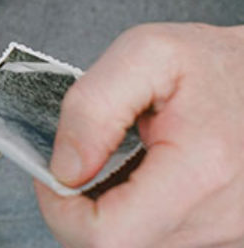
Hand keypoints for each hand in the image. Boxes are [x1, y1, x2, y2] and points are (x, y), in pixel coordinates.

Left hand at [37, 23, 243, 246]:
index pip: (106, 238)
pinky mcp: (228, 239)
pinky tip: (145, 182)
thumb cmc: (221, 65)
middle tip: (84, 161)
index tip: (55, 175)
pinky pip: (161, 240)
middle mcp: (222, 219)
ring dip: (112, 212)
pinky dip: (139, 216)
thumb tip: (65, 168)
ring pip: (137, 246)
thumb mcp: (148, 54)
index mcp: (200, 172)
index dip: (62, 210)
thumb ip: (93, 107)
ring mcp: (229, 237)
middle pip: (115, 247)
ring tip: (125, 164)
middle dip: (80, 208)